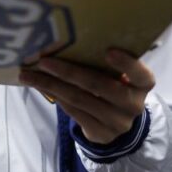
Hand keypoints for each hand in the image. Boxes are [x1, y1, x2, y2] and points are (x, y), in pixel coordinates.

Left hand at [18, 49, 153, 144]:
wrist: (119, 123)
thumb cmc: (116, 85)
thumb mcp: (121, 75)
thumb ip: (107, 62)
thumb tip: (68, 38)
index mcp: (143, 84)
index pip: (140, 74)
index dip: (126, 63)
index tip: (108, 51)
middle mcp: (133, 104)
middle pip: (98, 86)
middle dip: (68, 71)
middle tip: (43, 60)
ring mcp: (117, 122)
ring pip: (79, 99)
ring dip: (51, 85)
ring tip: (28, 74)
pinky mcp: (100, 133)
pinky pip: (73, 111)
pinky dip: (54, 96)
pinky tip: (39, 86)